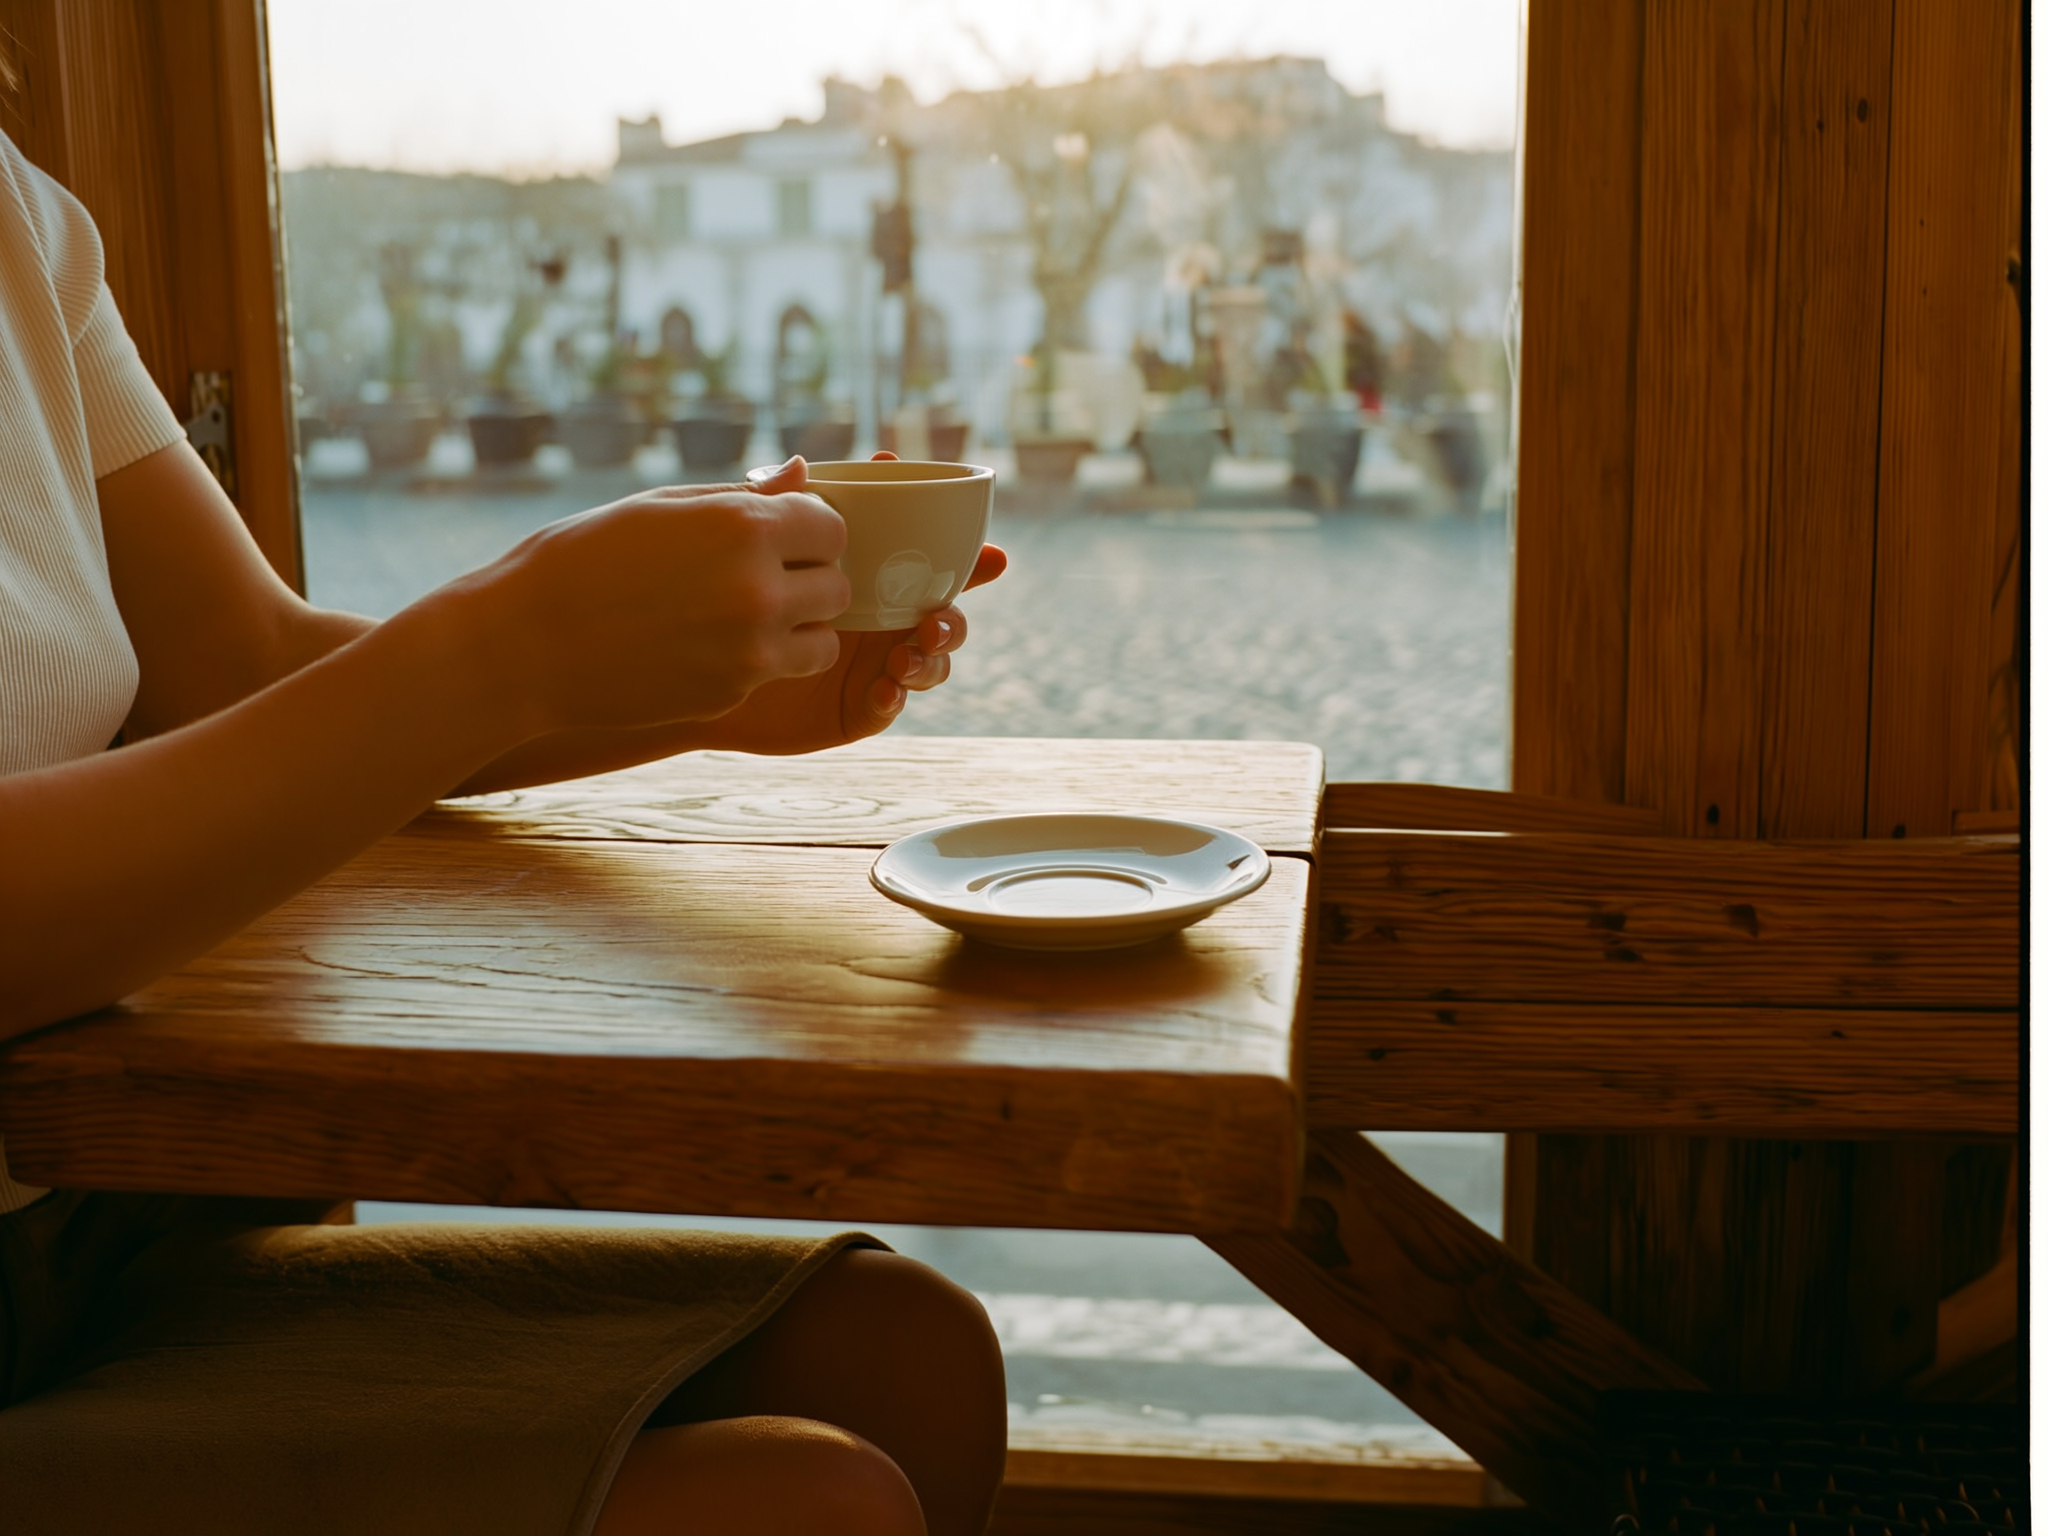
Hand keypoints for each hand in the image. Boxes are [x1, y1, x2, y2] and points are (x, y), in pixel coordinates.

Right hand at [451, 476, 851, 738]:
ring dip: (798, 629)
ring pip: (823, 642)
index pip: (832, 528)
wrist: (522, 646)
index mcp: (743, 528)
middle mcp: (758, 591)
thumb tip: (803, 473)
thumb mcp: (659, 507)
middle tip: (761, 577)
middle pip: (837, 586)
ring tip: (745, 617)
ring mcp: (749, 652)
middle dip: (808, 579)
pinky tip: (704, 647)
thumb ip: (741, 495)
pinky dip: (757, 663)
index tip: (778, 535)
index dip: (808, 530)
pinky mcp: (731, 695)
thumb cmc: (582, 560)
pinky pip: (776, 675)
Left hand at [689, 452, 1007, 754]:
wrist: (692, 664)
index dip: (970, 562)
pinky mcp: (853, 709)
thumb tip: (801, 462)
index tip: (993, 555)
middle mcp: (882, 622)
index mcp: (874, 578)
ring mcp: (872, 666)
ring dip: (930, 661)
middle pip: (943, 617)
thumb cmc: (723, 596)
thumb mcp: (749, 549)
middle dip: (954, 618)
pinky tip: (885, 692)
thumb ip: (777, 508)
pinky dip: (895, 699)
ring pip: (928, 664)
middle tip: (935, 619)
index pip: (933, 565)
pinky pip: (888, 707)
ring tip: (906, 656)